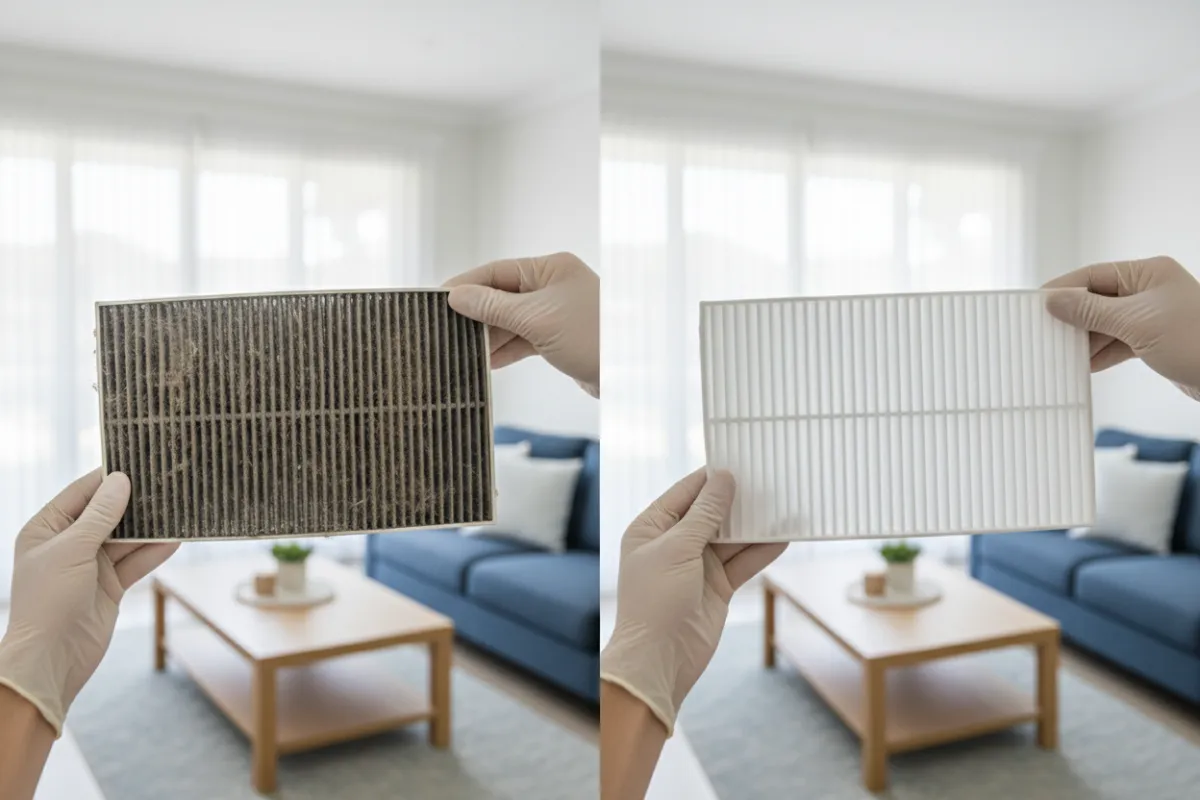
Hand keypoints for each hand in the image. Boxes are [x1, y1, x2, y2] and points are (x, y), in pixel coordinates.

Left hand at [0, 470, 178, 734]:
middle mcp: (68, 544)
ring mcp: (90, 566)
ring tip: (178, 508)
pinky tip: (177, 539)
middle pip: (108, 514)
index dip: (108, 478)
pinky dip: (155, 552)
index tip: (139, 461)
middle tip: (166, 483)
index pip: (81, 494)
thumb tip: (120, 481)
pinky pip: (136, 562)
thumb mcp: (72, 550)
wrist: (52, 659)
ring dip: (150, 528)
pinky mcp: (110, 586)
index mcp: (46, 530)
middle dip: (135, 502)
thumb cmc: (48, 602)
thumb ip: (100, 516)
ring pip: (126, 538)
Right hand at [444, 253, 598, 396]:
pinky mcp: (559, 337)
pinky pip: (524, 339)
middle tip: (445, 329)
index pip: (497, 271)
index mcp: (551, 268)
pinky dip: (506, 349)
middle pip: (502, 295)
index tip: (437, 299)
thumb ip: (493, 307)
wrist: (630, 373)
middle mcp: (554, 285)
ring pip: (512, 320)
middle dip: (476, 314)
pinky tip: (486, 361)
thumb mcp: (535, 319)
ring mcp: (556, 312)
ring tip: (461, 350)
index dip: (466, 285)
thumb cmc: (591, 336)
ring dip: (489, 335)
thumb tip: (456, 296)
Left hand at [600, 469, 785, 734]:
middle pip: (712, 513)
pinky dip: (762, 551)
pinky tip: (785, 537)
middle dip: (739, 500)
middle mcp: (673, 543)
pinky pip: (743, 562)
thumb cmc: (656, 602)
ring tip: (785, 504)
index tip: (742, 460)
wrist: (660, 660)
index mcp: (651, 528)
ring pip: (732, 538)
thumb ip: (704, 515)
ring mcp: (696, 565)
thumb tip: (724, 479)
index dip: (713, 478)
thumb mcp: (678, 549)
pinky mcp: (717, 586)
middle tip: (771, 480)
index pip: (686, 492)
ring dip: (756, 525)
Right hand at [1044, 256, 1199, 399]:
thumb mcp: (1135, 323)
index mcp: (1148, 273)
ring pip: (1105, 323)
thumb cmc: (1196, 341)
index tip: (1036, 304)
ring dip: (1085, 339)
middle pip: (1097, 300)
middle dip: (1073, 318)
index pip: (1094, 275)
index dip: (1063, 289)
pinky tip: (1084, 365)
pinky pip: (1117, 342)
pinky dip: (1101, 353)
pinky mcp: (1154, 340)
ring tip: (1061, 353)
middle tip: (1044, 333)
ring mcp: (1152, 315)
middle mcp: (1149, 290)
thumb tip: (1054, 301)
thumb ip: (1090, 311)